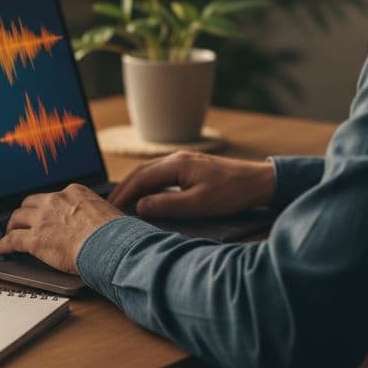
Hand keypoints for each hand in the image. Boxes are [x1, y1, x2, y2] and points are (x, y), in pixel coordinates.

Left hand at [0, 184, 124, 273]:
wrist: (110, 245)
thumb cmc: (115, 233)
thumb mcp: (107, 212)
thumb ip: (95, 213)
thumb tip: (100, 222)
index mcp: (74, 192)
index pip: (54, 196)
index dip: (47, 206)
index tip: (46, 212)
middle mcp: (55, 201)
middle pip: (31, 203)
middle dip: (26, 212)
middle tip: (23, 220)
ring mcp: (43, 219)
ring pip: (18, 218)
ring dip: (12, 225)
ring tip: (10, 232)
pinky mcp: (35, 240)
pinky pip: (13, 240)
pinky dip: (4, 244)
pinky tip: (1, 248)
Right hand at [109, 150, 275, 219]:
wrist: (258, 181)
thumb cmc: (231, 193)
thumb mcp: (198, 204)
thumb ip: (167, 205)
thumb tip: (139, 206)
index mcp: (176, 164)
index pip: (140, 178)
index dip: (123, 194)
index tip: (110, 209)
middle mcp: (177, 158)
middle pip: (141, 171)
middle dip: (123, 188)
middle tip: (109, 207)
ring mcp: (184, 160)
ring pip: (150, 171)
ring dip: (135, 185)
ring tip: (123, 202)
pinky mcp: (191, 166)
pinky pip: (161, 173)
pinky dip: (148, 184)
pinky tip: (147, 195)